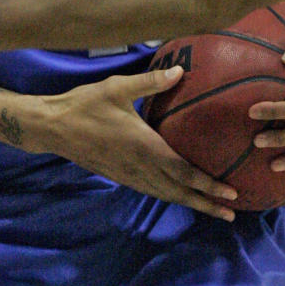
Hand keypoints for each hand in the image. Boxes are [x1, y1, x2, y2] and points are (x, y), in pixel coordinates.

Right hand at [40, 66, 238, 220]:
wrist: (53, 126)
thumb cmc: (85, 104)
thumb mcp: (118, 87)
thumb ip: (151, 82)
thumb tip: (181, 71)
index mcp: (143, 146)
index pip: (182, 171)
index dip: (207, 184)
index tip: (230, 192)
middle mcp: (138, 166)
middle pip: (178, 191)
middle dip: (206, 203)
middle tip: (232, 213)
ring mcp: (127, 174)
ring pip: (164, 194)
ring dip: (190, 203)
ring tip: (213, 210)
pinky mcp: (118, 176)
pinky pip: (151, 190)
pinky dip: (170, 196)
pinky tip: (178, 194)